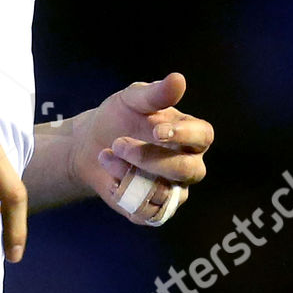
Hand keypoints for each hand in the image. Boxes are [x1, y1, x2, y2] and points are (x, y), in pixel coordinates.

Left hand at [72, 72, 212, 225]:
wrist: (90, 145)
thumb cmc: (119, 118)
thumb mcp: (133, 100)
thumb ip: (155, 94)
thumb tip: (178, 79)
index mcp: (191, 135)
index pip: (202, 136)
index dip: (183, 135)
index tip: (156, 130)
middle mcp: (189, 165)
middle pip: (186, 170)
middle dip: (149, 158)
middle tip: (118, 143)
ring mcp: (173, 190)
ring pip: (163, 192)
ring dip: (129, 174)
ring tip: (106, 156)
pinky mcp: (154, 210)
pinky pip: (147, 213)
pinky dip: (124, 195)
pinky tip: (109, 179)